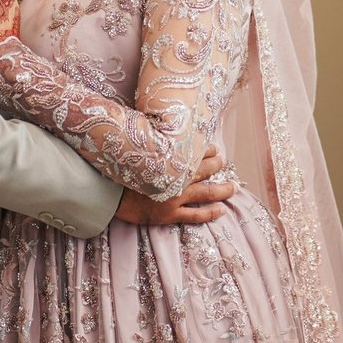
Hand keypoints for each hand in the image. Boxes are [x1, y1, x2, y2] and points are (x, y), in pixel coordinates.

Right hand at [115, 144, 235, 225]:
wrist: (108, 193)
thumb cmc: (120, 168)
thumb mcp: (136, 148)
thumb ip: (152, 142)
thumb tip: (157, 128)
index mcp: (170, 159)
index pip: (196, 151)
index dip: (207, 148)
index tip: (214, 147)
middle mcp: (177, 177)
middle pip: (205, 169)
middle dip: (218, 164)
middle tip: (224, 161)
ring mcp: (176, 197)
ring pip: (207, 193)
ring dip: (223, 190)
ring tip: (234, 188)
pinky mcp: (170, 214)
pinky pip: (195, 215)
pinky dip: (210, 213)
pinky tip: (222, 211)